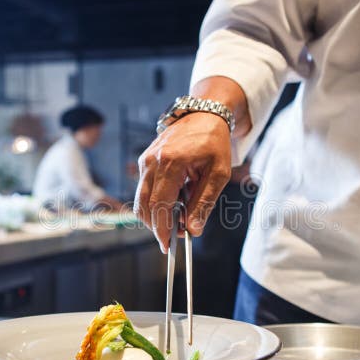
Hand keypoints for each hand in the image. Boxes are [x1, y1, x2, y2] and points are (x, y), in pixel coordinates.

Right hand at [134, 112, 231, 251]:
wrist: (203, 115)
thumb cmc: (213, 142)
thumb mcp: (218, 173)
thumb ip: (204, 202)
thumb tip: (193, 229)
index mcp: (171, 162)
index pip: (159, 204)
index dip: (162, 228)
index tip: (168, 245)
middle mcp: (152, 161)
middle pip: (145, 205)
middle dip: (157, 226)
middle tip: (175, 237)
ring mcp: (145, 160)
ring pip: (141, 199)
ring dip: (155, 215)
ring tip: (177, 219)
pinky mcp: (144, 161)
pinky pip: (144, 189)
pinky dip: (155, 202)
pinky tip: (174, 203)